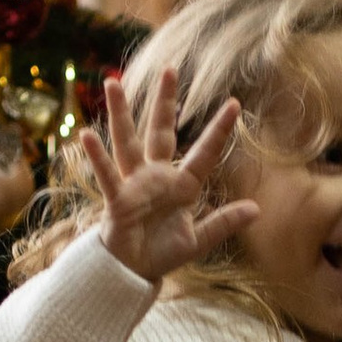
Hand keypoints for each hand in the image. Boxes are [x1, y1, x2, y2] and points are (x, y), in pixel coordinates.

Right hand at [92, 70, 258, 285]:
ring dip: (120, 113)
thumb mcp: (198, 241)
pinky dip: (97, 157)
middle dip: (165, 101)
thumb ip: (223, 223)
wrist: (132, 272)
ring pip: (127, 141)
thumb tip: (256, 209)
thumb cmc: (162, 253)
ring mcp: (135, 184)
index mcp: (181, 185)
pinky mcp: (117, 199)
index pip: (204, 152)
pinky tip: (85, 135)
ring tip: (112, 84)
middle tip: (169, 69)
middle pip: (160, 131)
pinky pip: (107, 175)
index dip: (219, 130)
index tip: (235, 104)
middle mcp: (156, 177)